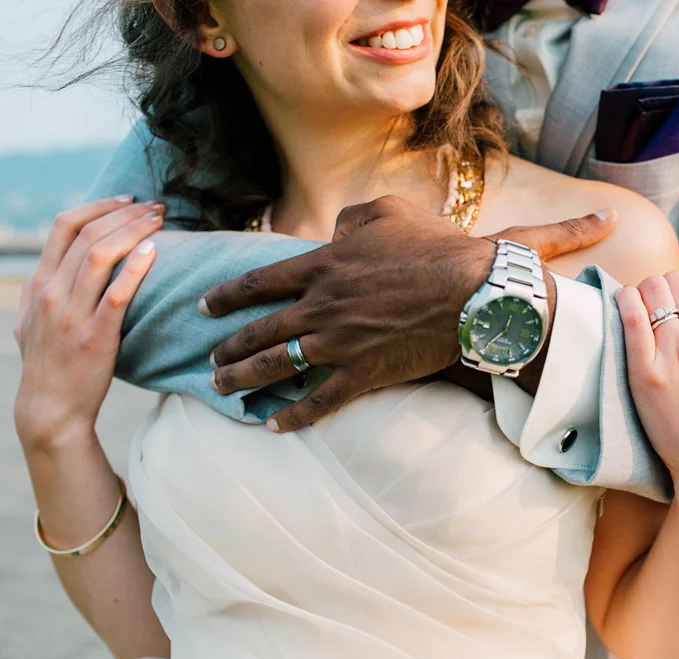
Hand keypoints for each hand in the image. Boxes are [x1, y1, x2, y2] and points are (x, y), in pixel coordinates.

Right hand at [14, 197, 162, 450]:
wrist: (50, 408)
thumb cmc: (50, 362)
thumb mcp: (33, 320)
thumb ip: (45, 290)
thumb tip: (60, 264)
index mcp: (39, 283)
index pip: (64, 226)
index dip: (98, 206)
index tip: (128, 199)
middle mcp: (51, 293)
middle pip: (87, 234)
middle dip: (124, 213)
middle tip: (155, 206)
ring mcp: (71, 314)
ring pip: (99, 255)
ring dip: (133, 231)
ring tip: (160, 221)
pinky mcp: (95, 336)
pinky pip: (115, 294)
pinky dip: (134, 268)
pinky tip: (153, 252)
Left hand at [200, 195, 614, 431]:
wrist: (471, 290)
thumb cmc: (435, 247)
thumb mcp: (390, 211)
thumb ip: (353, 217)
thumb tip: (335, 230)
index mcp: (323, 266)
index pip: (260, 282)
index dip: (227, 295)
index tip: (205, 306)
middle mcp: (320, 306)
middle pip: (259, 329)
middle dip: (228, 346)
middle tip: (209, 359)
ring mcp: (339, 343)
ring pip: (276, 366)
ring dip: (243, 378)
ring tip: (220, 388)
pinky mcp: (363, 373)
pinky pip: (319, 400)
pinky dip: (294, 415)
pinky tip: (273, 426)